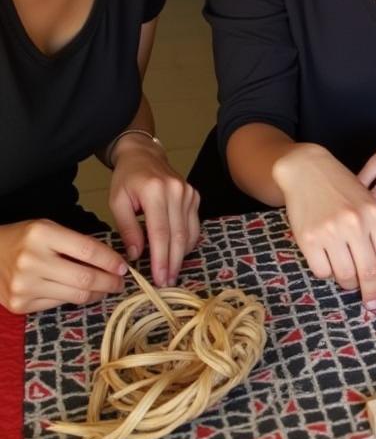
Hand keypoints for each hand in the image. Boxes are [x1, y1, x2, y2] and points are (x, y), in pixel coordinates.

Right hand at [0, 220, 126, 313]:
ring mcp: (23, 285)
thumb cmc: (24, 240)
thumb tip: (113, 262)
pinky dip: (75, 299)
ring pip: (75, 296)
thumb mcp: (49, 229)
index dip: (111, 261)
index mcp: (41, 234)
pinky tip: (81, 293)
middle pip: (85, 278)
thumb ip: (77, 243)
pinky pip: (59, 304)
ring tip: (105, 288)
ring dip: (97, 293)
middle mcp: (31, 260)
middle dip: (110, 282)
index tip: (124, 267)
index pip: (88, 250)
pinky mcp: (20, 304)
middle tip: (120, 282)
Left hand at [108, 135, 199, 286]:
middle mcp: (177, 191)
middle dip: (173, 262)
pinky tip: (179, 254)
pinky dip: (187, 242)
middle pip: (178, 235)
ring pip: (189, 232)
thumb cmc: (126, 179)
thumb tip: (136, 255)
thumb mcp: (117, 202)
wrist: (143, 155)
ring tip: (172, 273)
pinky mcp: (195, 196)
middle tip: (167, 282)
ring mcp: (189, 193)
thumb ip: (127, 228)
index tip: (158, 278)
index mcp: (155, 191)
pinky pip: (194, 225)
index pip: (160, 232)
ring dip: (182, 256)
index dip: (160, 258)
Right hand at [274, 144, 375, 307]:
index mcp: (374, 215)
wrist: (307, 170)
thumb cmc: (342, 188)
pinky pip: (322, 270)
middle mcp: (354, 224)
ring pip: (344, 275)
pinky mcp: (307, 238)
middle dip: (372, 293)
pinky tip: (329, 262)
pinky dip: (327, 273)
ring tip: (348, 279)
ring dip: (348, 284)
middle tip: (372, 304)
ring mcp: (329, 231)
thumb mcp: (368, 203)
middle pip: (368, 272)